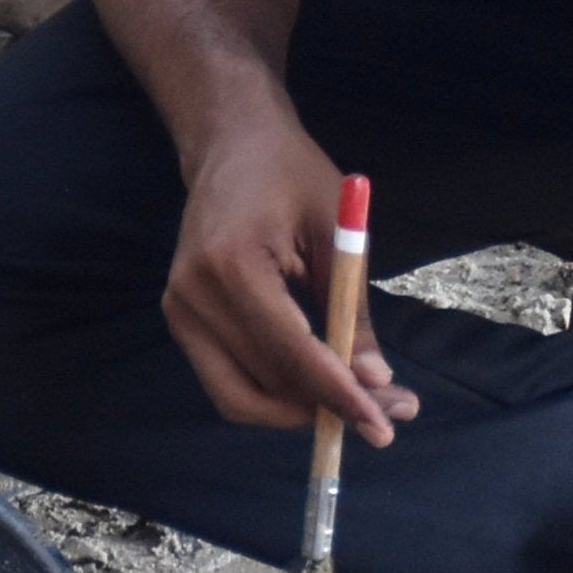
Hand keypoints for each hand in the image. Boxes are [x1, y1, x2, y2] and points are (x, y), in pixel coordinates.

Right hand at [164, 109, 418, 444]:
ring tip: (362, 403)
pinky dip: (278, 396)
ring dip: (306, 411)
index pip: (292, 353)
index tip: (384, 426)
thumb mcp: (340, 235)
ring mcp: (180, 312)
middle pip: (270, 383)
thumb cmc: (292, 176)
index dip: (340, 396)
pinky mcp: (183, 323)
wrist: (232, 146)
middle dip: (332, 409)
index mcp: (231, 265)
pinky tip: (320, 385)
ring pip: (246, 398)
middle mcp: (193, 295)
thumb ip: (353, 311)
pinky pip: (232, 385)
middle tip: (392, 413)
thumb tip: (374, 382)